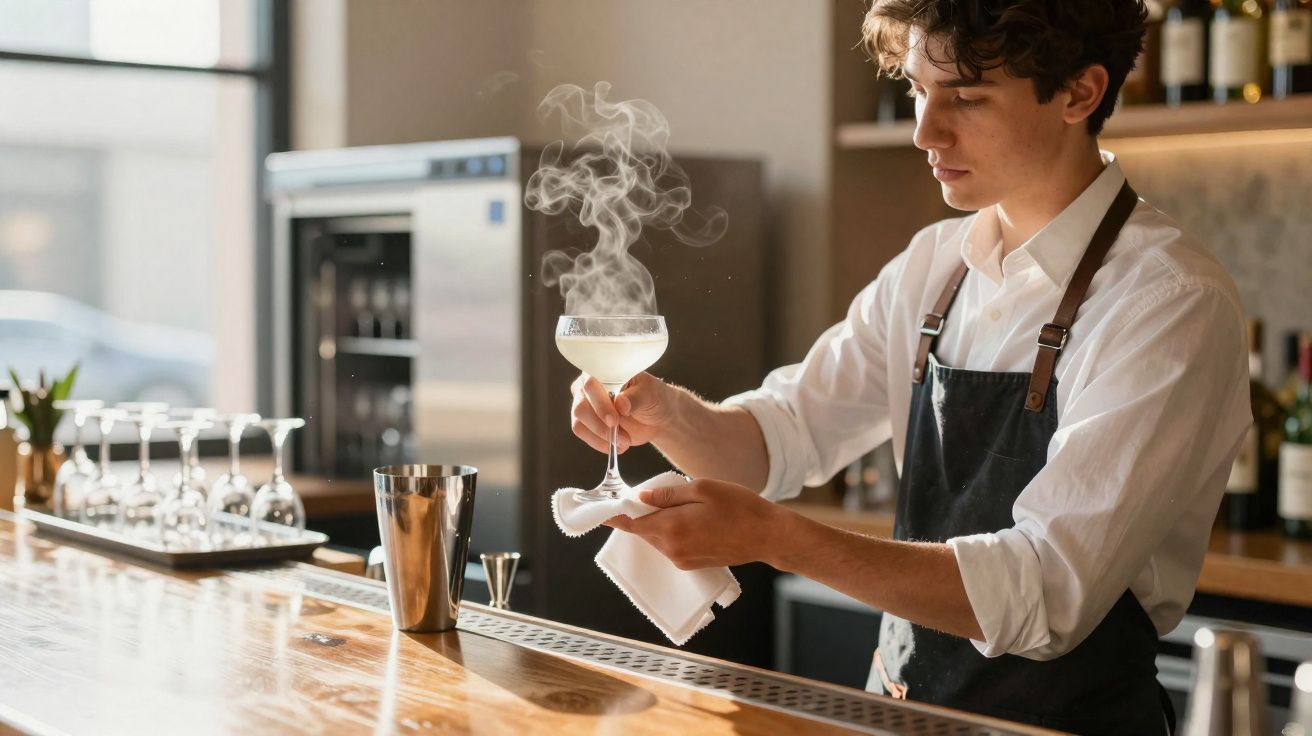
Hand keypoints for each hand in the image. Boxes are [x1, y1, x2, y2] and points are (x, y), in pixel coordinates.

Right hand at [570, 372, 676, 454]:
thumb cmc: (653, 397)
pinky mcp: (586, 422)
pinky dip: (599, 443)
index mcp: (602, 370)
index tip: (613, 420)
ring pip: (579, 422)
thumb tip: (620, 403)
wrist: (657, 417)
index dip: (600, 404)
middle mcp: (588, 386)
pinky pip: (582, 433)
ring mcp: (585, 404)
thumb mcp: (649, 394)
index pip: (590, 384)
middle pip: (581, 406)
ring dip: (602, 436)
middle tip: (621, 435)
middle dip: (600, 425)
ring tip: (625, 440)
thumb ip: (634, 397)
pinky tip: (618, 444)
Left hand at [604, 479, 793, 569]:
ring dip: (659, 523)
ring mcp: (681, 559)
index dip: (612, 515)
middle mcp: (671, 548)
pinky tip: (690, 519)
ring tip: (679, 504)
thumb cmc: (739, 507)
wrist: (767, 536)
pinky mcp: (691, 564)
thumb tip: (640, 498)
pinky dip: (671, 532)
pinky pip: (671, 546)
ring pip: (657, 538)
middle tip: (646, 494)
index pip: (630, 523)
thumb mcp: (702, 489)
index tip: (599, 508)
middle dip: (640, 514)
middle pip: (643, 530)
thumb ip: (667, 494)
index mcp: (671, 527)